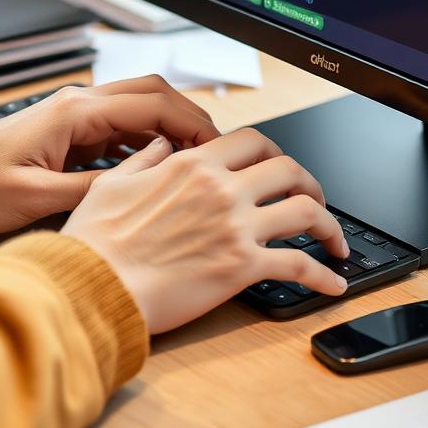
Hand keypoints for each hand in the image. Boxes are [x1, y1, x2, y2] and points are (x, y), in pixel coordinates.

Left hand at [0, 76, 219, 232]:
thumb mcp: (35, 198)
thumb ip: (91, 189)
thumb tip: (141, 187)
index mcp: (74, 112)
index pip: (151, 103)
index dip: (191, 122)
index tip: (216, 147)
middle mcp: (79, 103)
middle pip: (152, 94)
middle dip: (189, 117)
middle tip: (215, 151)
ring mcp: (75, 113)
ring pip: (139, 106)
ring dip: (169, 128)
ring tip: (194, 162)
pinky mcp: (70, 129)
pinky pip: (121, 126)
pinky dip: (146, 140)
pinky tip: (157, 166)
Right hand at [61, 127, 349, 332]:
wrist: (94, 286)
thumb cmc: (96, 242)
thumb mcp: (113, 183)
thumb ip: (144, 159)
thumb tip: (160, 144)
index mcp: (193, 165)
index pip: (252, 141)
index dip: (274, 151)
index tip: (279, 166)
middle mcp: (222, 189)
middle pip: (289, 170)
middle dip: (310, 182)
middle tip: (314, 198)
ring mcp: (236, 228)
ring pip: (305, 212)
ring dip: (328, 225)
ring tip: (334, 240)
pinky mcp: (242, 268)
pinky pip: (299, 266)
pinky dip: (323, 275)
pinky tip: (332, 284)